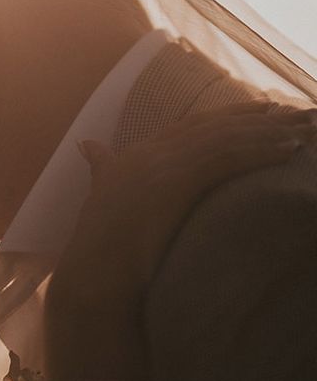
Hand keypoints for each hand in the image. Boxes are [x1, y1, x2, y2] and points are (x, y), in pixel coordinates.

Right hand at [48, 100, 316, 322]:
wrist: (94, 271)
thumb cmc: (99, 245)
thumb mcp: (99, 195)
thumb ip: (100, 166)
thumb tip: (86, 144)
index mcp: (135, 155)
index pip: (192, 126)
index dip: (230, 116)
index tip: (263, 110)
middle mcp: (149, 153)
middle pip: (215, 126)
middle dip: (260, 118)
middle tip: (299, 113)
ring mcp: (162, 165)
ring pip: (227, 139)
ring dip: (271, 132)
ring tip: (306, 129)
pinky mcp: (176, 182)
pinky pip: (228, 159)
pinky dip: (261, 151)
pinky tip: (289, 150)